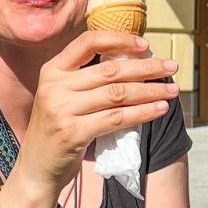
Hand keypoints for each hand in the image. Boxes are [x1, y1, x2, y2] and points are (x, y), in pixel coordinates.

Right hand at [18, 31, 178, 195]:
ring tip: (172, 90)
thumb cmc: (56, 130)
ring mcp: (62, 109)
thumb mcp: (61, 97)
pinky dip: (142, 113)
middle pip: (110, 70)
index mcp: (52, 70)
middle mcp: (54, 86)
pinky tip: (159, 110)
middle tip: (171, 67)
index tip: (144, 45)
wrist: (35, 168)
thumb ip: (84, 80)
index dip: (119, 39)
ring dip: (150, 91)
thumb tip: (131, 63)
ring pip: (117, 94)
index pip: (88, 42)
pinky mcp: (73, 133)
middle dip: (146, 68)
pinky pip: (116, 119)